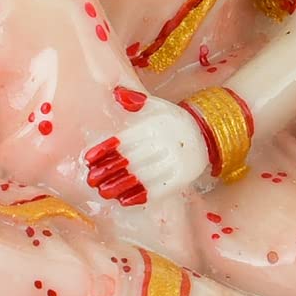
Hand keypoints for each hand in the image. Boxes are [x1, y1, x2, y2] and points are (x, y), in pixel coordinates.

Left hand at [83, 91, 210, 206]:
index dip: (106, 150)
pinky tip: (124, 200)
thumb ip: (137, 101)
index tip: (89, 159)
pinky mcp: (183, 178)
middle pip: (133, 160)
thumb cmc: (172, 122)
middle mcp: (168, 143)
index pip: (127, 139)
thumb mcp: (157, 107)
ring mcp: (177, 161)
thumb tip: (118, 95)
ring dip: (121, 187)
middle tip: (91, 180)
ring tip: (103, 192)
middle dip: (109, 171)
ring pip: (143, 177)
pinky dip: (140, 196)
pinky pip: (158, 189)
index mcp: (159, 124)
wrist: (206, 135)